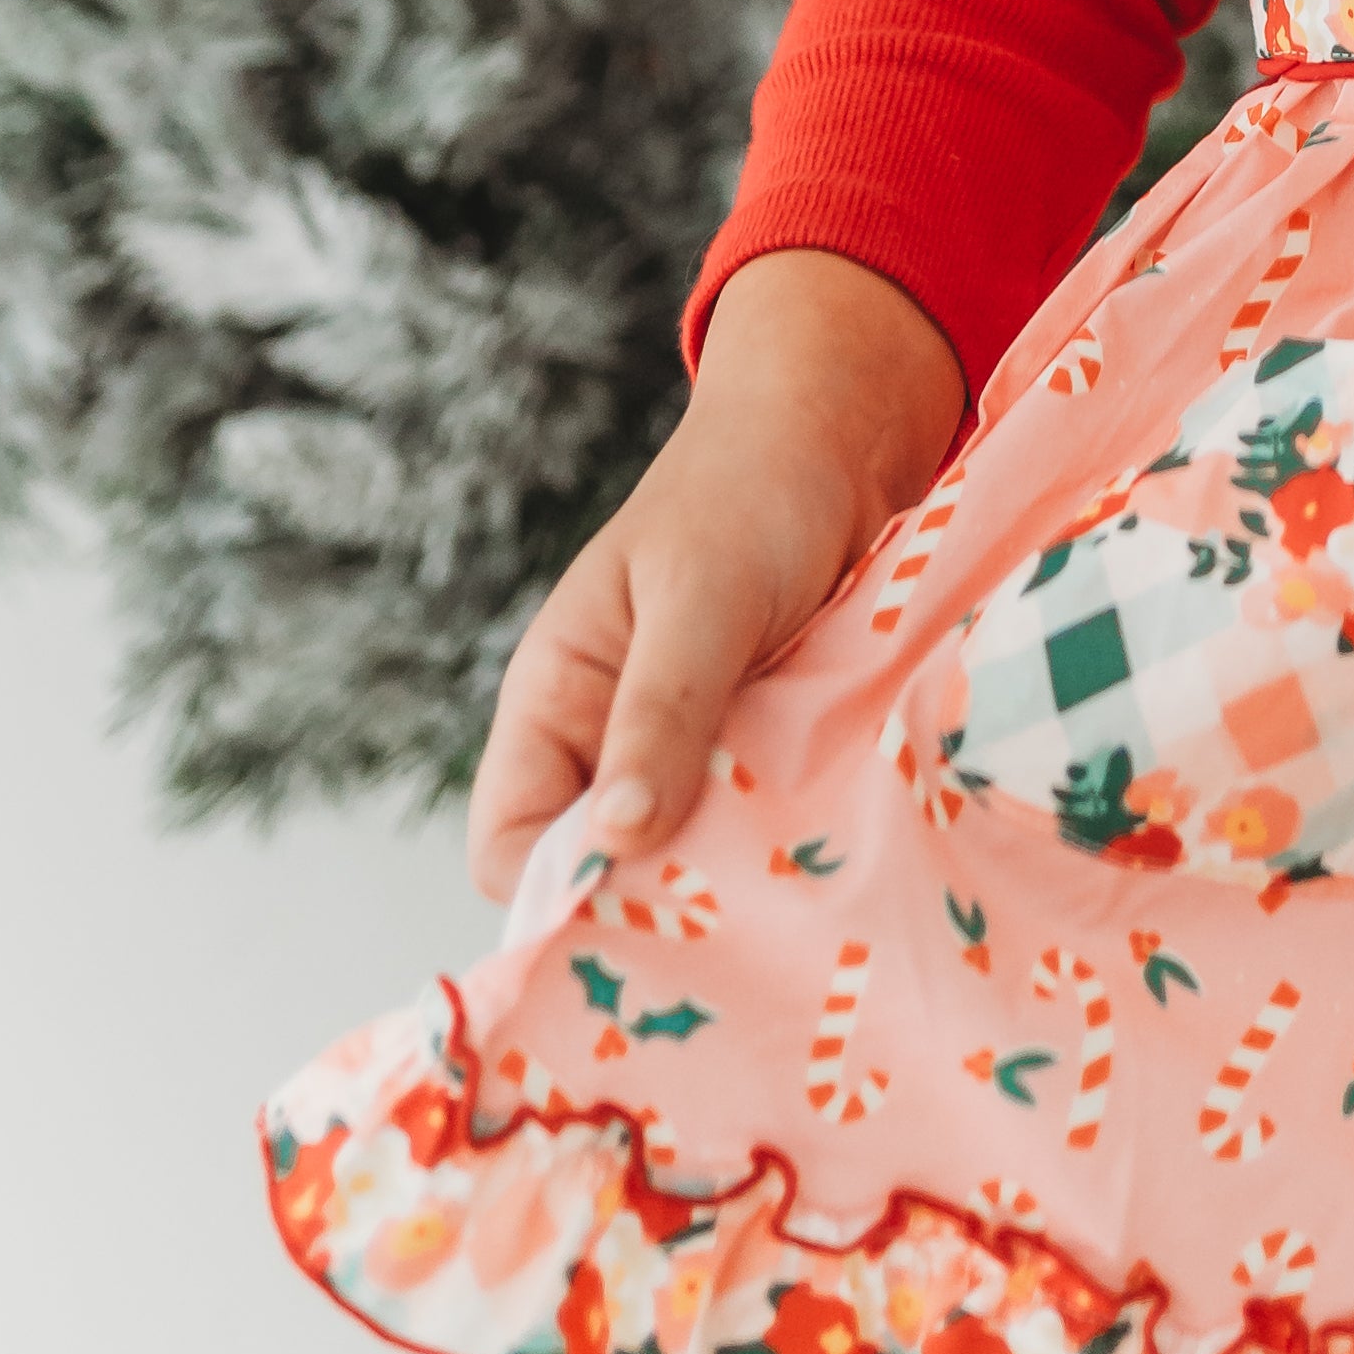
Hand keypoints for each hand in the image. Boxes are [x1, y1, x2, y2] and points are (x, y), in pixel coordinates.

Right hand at [464, 250, 965, 905]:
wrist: (844, 435)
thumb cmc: (750, 493)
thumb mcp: (700, 600)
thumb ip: (659, 713)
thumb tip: (612, 841)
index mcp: (557, 704)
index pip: (509, 847)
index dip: (554, 894)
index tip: (637, 918)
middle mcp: (611, 742)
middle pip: (601, 872)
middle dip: (657, 900)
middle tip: (735, 918)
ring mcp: (691, 753)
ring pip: (688, 859)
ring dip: (735, 873)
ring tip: (793, 887)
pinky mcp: (764, 754)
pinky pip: (758, 826)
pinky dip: (788, 838)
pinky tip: (833, 848)